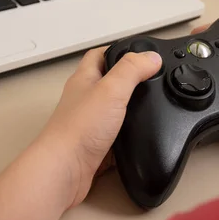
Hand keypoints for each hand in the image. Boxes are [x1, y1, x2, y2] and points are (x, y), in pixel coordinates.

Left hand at [38, 47, 161, 207]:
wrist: (67, 170)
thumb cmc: (79, 128)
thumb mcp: (111, 89)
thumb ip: (132, 70)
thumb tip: (152, 57)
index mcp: (84, 79)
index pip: (99, 55)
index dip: (118, 49)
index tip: (138, 51)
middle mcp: (85, 99)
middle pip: (107, 82)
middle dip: (127, 79)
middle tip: (148, 77)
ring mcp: (90, 123)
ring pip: (113, 110)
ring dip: (130, 108)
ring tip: (149, 104)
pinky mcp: (96, 146)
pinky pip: (116, 136)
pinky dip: (129, 135)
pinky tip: (141, 135)